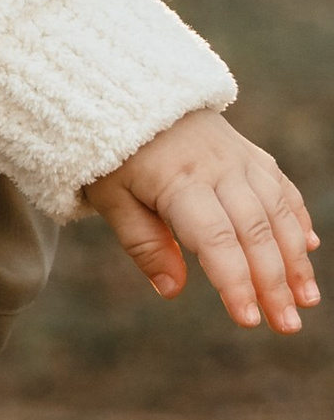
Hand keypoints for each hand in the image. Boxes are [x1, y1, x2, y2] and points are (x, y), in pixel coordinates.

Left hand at [85, 108, 318, 332]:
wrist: (134, 93)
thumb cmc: (115, 154)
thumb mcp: (111, 198)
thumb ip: (143, 243)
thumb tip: (172, 291)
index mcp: (180, 182)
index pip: (215, 241)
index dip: (234, 282)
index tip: (248, 320)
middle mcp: (219, 170)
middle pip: (255, 232)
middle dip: (275, 283)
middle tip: (287, 326)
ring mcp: (241, 160)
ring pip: (278, 212)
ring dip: (296, 259)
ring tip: (307, 300)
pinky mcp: (252, 155)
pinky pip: (282, 189)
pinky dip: (299, 219)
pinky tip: (309, 248)